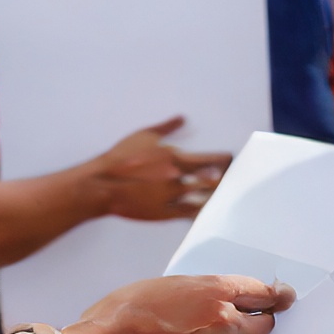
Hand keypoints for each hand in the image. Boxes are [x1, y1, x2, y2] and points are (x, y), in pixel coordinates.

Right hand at [64, 274, 294, 333]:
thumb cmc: (112, 325)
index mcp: (208, 292)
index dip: (272, 294)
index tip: (282, 296)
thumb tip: (193, 302)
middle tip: (261, 322)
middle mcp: (218, 323)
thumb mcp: (152, 293)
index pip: (257, 290)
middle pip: (262, 324)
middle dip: (262, 323)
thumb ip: (184, 296)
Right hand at [88, 116, 229, 221]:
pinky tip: (207, 211)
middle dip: (224, 179)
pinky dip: (200, 212)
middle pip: (212, 181)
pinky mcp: (163, 213)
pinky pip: (188, 214)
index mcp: (175, 158)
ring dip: (214, 196)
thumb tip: (181, 118)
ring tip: (222, 194)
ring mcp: (171, 198)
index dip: (224, 160)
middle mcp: (177, 179)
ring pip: (203, 199)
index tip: (230, 160)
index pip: (211, 160)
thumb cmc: (121, 158)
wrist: (102, 184)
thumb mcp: (144, 136)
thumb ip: (166, 127)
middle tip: (231, 178)